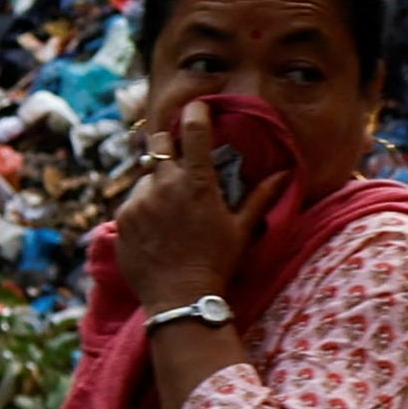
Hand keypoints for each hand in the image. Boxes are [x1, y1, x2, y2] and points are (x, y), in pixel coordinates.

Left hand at [112, 99, 258, 313]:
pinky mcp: (122, 218)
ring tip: (169, 212)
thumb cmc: (217, 264)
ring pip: (145, 176)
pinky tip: (155, 231)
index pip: (193, 128)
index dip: (195, 112)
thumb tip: (285, 173)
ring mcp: (139, 200)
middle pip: (158, 142)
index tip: (198, 108)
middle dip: (168, 145)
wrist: (180, 299)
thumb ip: (261, 197)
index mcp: (197, 181)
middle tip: (179, 161)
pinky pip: (132, 202)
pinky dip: (143, 209)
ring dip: (156, 184)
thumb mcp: (242, 230)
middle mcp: (164, 184)